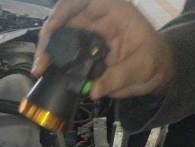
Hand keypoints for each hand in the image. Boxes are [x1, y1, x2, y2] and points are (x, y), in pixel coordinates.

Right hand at [32, 0, 175, 99]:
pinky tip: (46, 74)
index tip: (52, 30)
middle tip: (41, 61)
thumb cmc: (153, 60)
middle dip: (50, 37)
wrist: (154, 72)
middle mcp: (97, 18)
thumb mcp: (142, 66)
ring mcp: (89, 35)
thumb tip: (94, 90)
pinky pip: (64, 53)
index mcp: (114, 10)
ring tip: (39, 69)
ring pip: (61, 36)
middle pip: (65, 19)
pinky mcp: (83, 52)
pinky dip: (53, 63)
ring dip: (47, 51)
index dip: (64, 11)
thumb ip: (119, 76)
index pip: (84, 1)